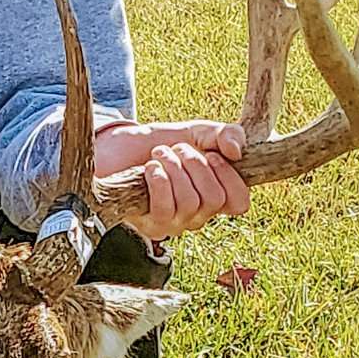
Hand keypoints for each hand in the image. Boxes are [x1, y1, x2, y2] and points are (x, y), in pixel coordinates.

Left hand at [93, 120, 250, 239]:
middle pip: (214, 198)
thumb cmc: (162, 144)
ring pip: (189, 201)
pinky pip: (165, 208)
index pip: (240, 203)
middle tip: (177, 149)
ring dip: (173, 168)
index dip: (229, 177)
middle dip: (195, 164)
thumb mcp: (197, 132)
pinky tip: (150, 169)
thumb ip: (224, 134)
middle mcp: (199, 215)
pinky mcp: (152, 225)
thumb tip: (237, 151)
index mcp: (215, 196)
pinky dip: (159, 181)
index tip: (212, 154)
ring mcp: (176, 223)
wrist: (118, 149)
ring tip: (159, 155)